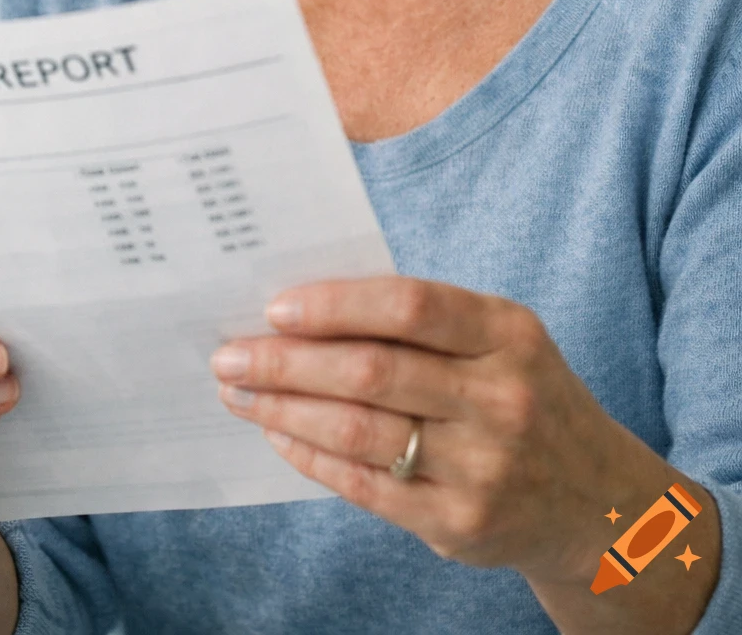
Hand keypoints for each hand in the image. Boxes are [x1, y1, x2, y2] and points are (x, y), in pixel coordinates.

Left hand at [211, 274, 641, 583]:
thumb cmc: (525, 396)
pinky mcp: (461, 524)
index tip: (276, 308)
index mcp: (509, 333)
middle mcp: (501, 398)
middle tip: (229, 355)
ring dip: (285, 410)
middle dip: (287, 362)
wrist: (600, 503)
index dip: (336, 305)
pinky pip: (366, 486)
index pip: (410, 305)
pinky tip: (280, 436)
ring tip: (241, 394)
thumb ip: (425, 322)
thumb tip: (308, 308)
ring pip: (360, 431)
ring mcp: (483, 466)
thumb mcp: (502, 341)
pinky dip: (313, 457)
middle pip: (372, 371)